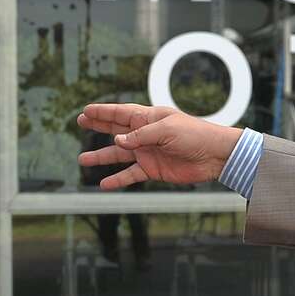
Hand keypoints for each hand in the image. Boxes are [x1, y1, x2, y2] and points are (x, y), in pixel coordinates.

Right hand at [76, 104, 242, 188]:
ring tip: (83, 159)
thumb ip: (140, 136)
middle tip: (80, 122)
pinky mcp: (153, 169)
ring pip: (118, 154)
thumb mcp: (167, 130)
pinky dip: (117, 179)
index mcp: (148, 118)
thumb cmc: (194, 135)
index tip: (86, 110)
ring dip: (101, 156)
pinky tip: (104, 184)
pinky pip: (130, 175)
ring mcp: (147, 152)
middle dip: (98, 126)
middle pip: (116, 129)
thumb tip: (117, 142)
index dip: (103, 112)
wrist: (214, 156)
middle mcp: (145, 134)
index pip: (120, 113)